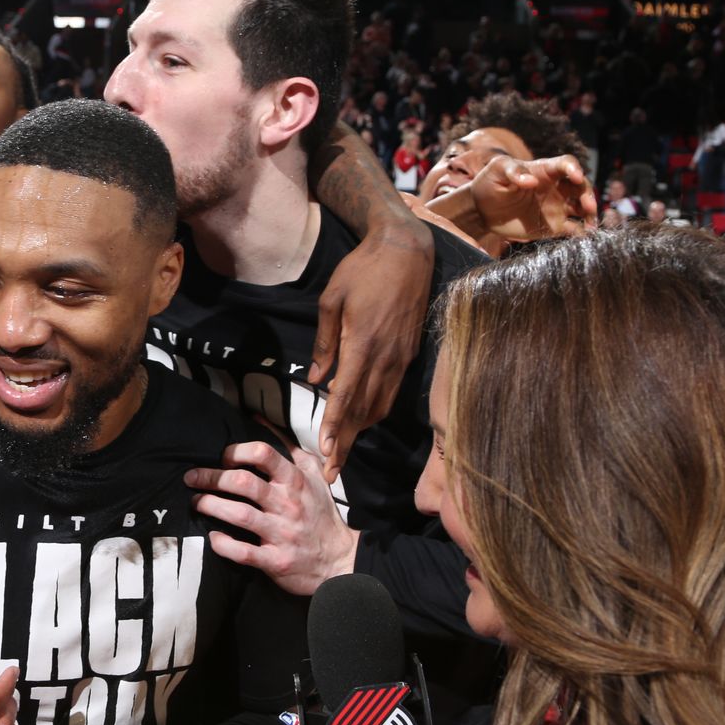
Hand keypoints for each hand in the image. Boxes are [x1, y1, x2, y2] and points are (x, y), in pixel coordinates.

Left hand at [187, 441, 356, 595]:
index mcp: (295, 481)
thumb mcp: (313, 474)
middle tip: (191, 478)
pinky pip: (243, 552)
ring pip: (239, 515)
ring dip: (211, 506)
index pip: (262, 454)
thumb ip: (287, 447)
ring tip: (196, 502)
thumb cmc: (320, 513)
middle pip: (243, 484)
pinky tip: (212, 537)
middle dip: (211, 478)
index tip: (222, 457)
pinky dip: (223, 544)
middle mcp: (287, 505)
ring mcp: (281, 534)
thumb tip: (258, 418)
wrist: (338, 559)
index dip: (236, 451)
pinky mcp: (275, 561)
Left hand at [308, 216, 433, 480]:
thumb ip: (324, 344)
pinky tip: (361, 421)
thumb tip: (315, 380)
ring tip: (341, 453)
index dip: (334, 424)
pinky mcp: (409, 354)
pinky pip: (389, 391)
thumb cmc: (363, 270)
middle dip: (345, 443)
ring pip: (379, 405)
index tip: (325, 450)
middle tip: (332, 472)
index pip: (346, 393)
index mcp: (363, 343)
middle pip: (363, 410)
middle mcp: (385, 357)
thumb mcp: (332, 301)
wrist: (406, 251)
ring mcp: (400, 358)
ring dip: (359, 431)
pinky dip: (374, 411)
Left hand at [467, 154, 596, 241]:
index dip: (574, 168)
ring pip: (582, 208)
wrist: (481, 211)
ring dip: (591, 215)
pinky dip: (582, 234)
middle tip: (588, 207)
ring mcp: (557, 208)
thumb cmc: (490, 183)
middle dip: (588, 195)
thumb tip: (531, 181)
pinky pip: (573, 229)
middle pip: (581, 187)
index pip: (566, 164)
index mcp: (545, 170)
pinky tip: (584, 239)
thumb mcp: (497, 170)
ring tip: (591, 225)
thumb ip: (513, 172)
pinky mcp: (554, 227)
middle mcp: (556, 188)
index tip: (577, 176)